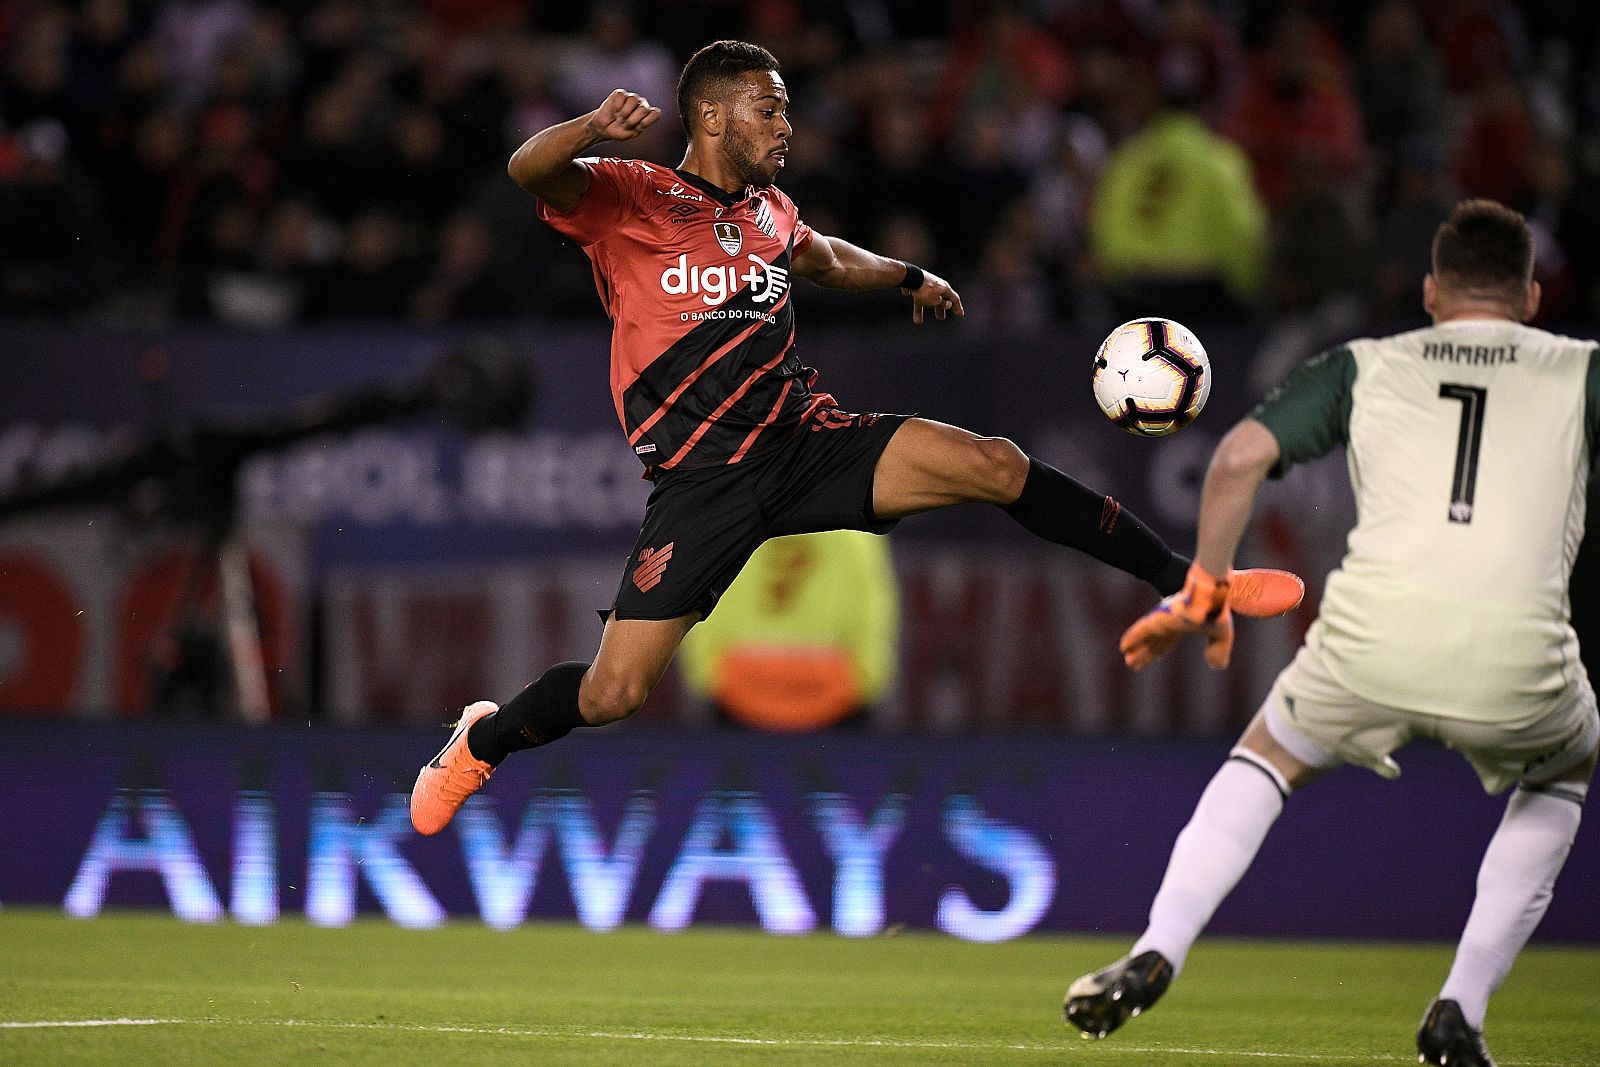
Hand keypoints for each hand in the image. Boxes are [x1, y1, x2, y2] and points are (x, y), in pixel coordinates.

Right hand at [586, 89, 661, 142]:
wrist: (604, 128)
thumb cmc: (619, 131)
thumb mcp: (630, 134)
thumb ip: (637, 128)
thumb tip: (641, 121)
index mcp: (647, 115)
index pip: (655, 113)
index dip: (647, 121)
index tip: (637, 127)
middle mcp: (641, 105)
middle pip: (644, 108)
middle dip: (633, 119)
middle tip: (625, 124)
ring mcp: (631, 98)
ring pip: (633, 100)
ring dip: (624, 113)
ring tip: (619, 118)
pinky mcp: (620, 93)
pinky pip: (621, 96)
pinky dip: (616, 105)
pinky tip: (614, 110)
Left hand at [902, 271, 963, 324]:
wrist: (910, 277)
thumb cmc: (925, 291)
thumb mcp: (936, 302)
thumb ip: (942, 304)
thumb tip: (948, 304)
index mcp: (944, 288)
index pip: (954, 299)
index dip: (958, 307)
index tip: (960, 315)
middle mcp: (936, 284)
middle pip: (940, 298)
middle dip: (939, 309)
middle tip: (940, 318)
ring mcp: (925, 283)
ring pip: (924, 298)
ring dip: (921, 310)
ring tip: (918, 321)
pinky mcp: (914, 282)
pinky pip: (915, 292)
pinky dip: (912, 296)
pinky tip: (906, 295)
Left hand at [1119, 563, 1234, 670]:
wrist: (1214, 593)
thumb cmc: (1217, 609)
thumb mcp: (1221, 634)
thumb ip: (1218, 650)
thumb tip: (1216, 666)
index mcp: (1183, 625)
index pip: (1168, 641)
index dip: (1159, 651)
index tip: (1151, 660)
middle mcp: (1171, 622)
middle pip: (1154, 641)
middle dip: (1145, 652)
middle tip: (1133, 664)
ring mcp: (1164, 619)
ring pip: (1146, 638)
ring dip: (1136, 649)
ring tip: (1128, 660)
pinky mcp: (1159, 617)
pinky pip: (1142, 630)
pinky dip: (1132, 638)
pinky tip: (1123, 647)